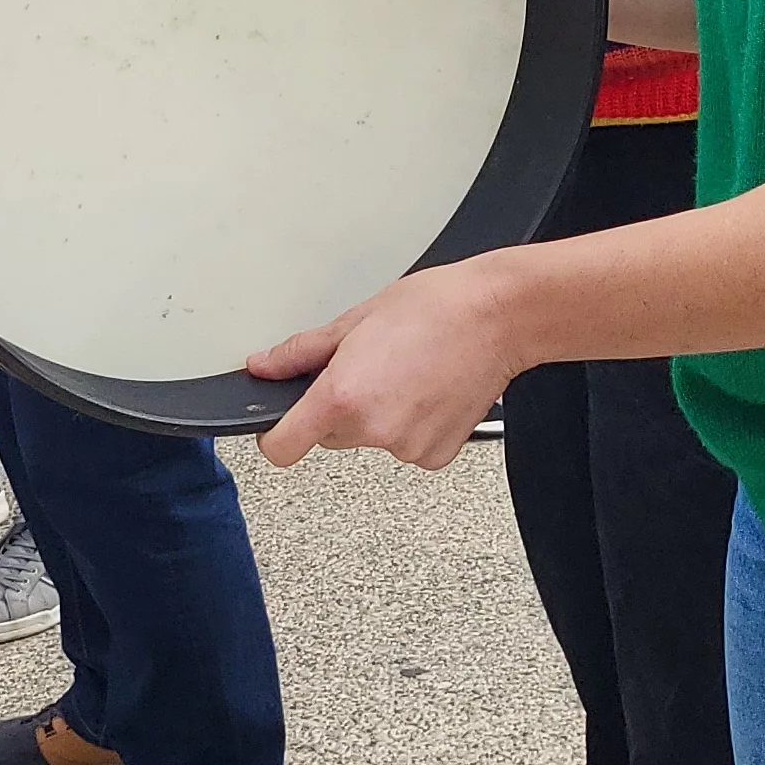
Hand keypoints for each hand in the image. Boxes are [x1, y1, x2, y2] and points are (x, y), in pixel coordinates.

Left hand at [250, 254, 532, 472]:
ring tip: (403, 373)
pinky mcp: (435, 456)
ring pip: (366, 439)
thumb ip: (301, 353)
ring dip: (374, 415)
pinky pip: (403, 447)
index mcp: (342, 397)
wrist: (498, 317)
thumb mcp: (354, 320)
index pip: (282, 448)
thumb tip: (266, 366)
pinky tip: (425, 391)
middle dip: (335, 408)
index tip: (280, 421)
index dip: (275, 434)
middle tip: (366, 368)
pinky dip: (407, 425)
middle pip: (327, 437)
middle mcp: (373, 431)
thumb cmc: (435, 308)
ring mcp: (406, 448)